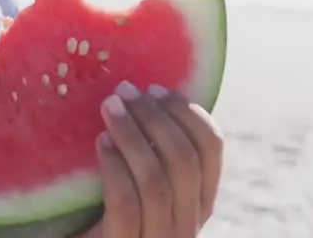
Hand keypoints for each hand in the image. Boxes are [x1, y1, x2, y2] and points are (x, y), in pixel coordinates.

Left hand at [83, 82, 223, 237]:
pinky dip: (115, 168)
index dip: (187, 111)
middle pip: (184, 160)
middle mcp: (189, 224)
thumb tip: (146, 96)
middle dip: (154, 116)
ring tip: (109, 108)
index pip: (211, 148)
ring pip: (156, 181)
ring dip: (132, 135)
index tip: (155, 87)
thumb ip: (157, 153)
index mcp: (200, 202)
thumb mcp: (145, 185)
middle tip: (124, 91)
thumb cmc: (114, 214)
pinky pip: (127, 204)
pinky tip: (101, 143)